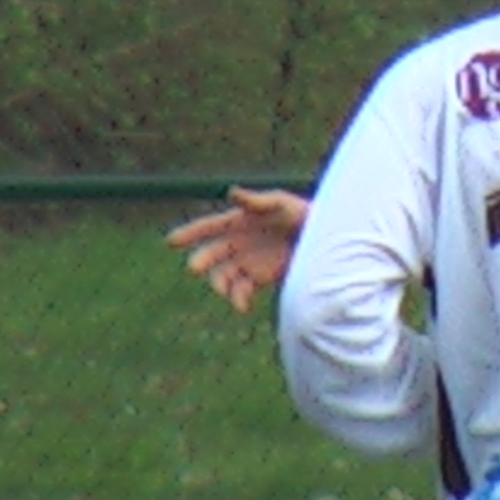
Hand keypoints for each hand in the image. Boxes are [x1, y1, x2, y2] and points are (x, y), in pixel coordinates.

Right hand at [165, 186, 309, 312]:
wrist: (328, 240)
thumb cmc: (304, 213)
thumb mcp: (282, 204)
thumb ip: (257, 201)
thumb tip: (231, 192)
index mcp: (240, 221)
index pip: (209, 227)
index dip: (190, 233)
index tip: (171, 241)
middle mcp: (239, 243)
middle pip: (211, 254)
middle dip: (201, 261)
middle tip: (195, 268)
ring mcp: (248, 262)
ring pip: (222, 276)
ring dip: (220, 285)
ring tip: (227, 291)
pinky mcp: (260, 279)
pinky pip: (241, 291)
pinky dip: (238, 299)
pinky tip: (242, 306)